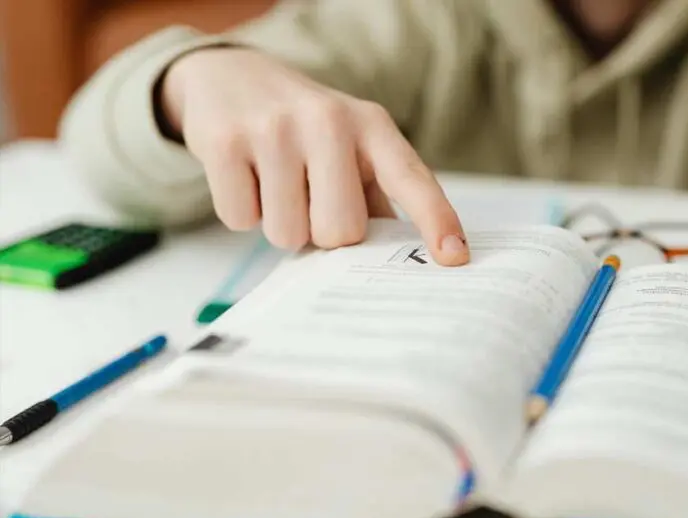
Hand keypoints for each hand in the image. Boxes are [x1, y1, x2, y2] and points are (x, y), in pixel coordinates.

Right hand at [160, 47, 468, 264]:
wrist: (230, 77)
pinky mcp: (224, 142)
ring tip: (276, 184)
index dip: (436, 219)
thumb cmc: (305, 130)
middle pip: (341, 231)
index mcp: (371, 126)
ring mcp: (274, 128)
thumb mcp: (351, 148)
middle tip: (311, 201)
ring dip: (281, 224)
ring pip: (288, 234)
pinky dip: (242, 212)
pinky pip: (241, 220)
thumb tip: (398, 261)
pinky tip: (245, 176)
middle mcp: (328, 120)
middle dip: (324, 233)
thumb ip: (377, 198)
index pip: (411, 178)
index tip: (454, 256)